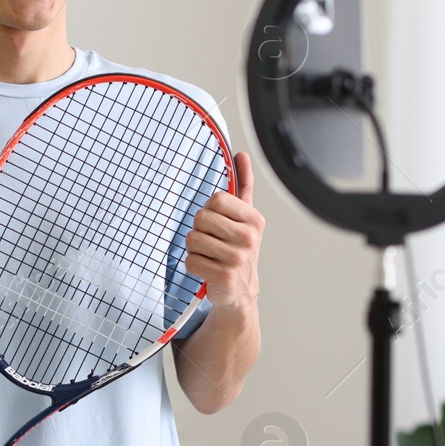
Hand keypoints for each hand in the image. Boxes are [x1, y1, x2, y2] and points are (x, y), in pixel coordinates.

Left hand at [184, 152, 263, 310]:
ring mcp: (237, 259)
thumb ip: (243, 186)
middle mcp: (248, 239)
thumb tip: (241, 156)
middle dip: (200, 229)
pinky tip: (208, 268)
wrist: (240, 289)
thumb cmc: (239, 250)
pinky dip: (193, 265)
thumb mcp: (245, 218)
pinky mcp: (223, 276)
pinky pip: (190, 260)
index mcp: (254, 220)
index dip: (210, 209)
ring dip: (195, 248)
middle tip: (212, 241)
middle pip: (201, 218)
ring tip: (210, 255)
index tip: (217, 221)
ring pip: (192, 239)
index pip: (216, 199)